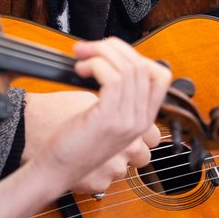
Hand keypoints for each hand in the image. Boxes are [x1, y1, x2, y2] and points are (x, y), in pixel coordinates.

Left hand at [24, 38, 169, 193]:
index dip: (135, 56)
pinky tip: (80, 69)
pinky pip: (112, 78)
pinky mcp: (108, 120)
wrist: (57, 169)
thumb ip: (117, 95)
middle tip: (87, 49)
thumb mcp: (106, 117)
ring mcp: (127, 121)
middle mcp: (140, 120)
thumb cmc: (76, 141)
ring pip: (128, 68)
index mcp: (143, 118)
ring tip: (81, 59)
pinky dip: (96, 64)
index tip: (110, 54)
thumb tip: (111, 58)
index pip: (161, 75)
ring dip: (101, 53)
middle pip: (141, 65)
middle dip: (112, 47)